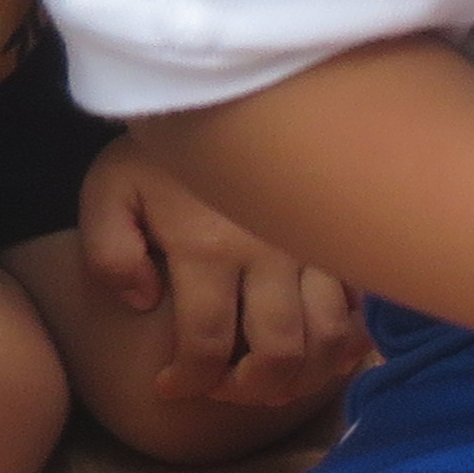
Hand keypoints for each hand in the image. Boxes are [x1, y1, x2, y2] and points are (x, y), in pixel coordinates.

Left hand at [79, 137, 373, 407]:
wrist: (228, 81)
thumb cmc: (163, 142)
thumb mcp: (108, 187)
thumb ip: (109, 251)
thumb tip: (144, 302)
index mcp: (206, 249)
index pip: (206, 343)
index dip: (190, 381)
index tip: (171, 388)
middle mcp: (269, 255)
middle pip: (280, 351)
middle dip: (251, 389)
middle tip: (226, 391)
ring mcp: (317, 246)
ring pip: (331, 335)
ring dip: (306, 375)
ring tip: (277, 383)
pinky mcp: (345, 236)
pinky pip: (364, 303)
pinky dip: (352, 339)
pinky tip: (332, 352)